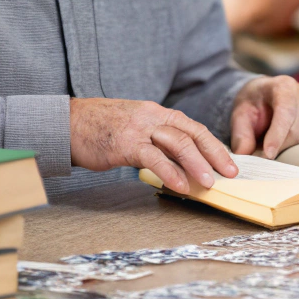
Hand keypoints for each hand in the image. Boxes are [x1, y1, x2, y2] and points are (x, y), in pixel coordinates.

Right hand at [69, 97, 236, 194]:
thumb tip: (180, 162)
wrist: (69, 123)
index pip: (194, 127)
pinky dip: (170, 172)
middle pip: (192, 133)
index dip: (214, 145)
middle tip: (230, 173)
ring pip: (178, 143)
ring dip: (197, 164)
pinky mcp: (125, 143)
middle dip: (215, 154)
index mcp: (158, 112)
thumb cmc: (101, 129)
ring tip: (210, 183)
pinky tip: (181, 186)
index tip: (229, 162)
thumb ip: (156, 139)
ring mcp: (139, 128)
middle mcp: (153, 116)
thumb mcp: (135, 127)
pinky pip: (154, 157)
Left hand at [229, 75, 298, 158]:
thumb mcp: (240, 115)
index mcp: (283, 85)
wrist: (267, 97)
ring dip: (290, 151)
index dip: (277, 135)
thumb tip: (244, 154)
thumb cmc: (254, 106)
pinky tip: (290, 148)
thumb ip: (241, 134)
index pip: (285, 111)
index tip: (267, 155)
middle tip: (263, 156)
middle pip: (296, 130)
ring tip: (275, 148)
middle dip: (279, 148)